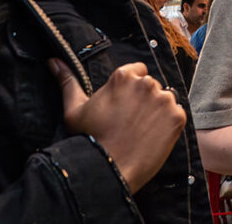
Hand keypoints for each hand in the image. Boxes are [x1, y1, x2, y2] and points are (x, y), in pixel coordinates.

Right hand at [50, 59, 185, 193]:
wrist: (109, 169)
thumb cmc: (89, 140)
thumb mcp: (74, 110)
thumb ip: (68, 82)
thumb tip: (53, 61)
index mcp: (123, 76)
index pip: (137, 71)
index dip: (131, 88)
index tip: (125, 104)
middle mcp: (146, 83)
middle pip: (151, 86)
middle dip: (144, 100)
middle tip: (131, 121)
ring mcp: (164, 99)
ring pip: (165, 100)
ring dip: (158, 111)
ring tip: (141, 130)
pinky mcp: (177, 116)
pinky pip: (177, 114)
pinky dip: (169, 124)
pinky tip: (153, 136)